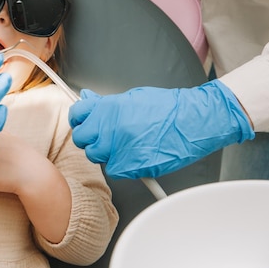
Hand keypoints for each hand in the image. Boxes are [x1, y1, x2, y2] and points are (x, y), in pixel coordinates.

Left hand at [69, 80, 254, 178]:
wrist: (192, 121)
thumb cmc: (167, 108)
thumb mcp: (132, 98)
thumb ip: (106, 103)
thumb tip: (88, 99)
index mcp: (107, 108)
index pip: (76, 114)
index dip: (79, 119)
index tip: (83, 122)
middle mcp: (108, 128)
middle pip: (81, 139)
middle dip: (89, 139)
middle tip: (103, 137)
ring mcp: (117, 148)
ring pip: (95, 156)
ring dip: (105, 153)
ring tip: (123, 146)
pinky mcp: (129, 166)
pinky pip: (114, 170)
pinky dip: (121, 166)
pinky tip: (134, 156)